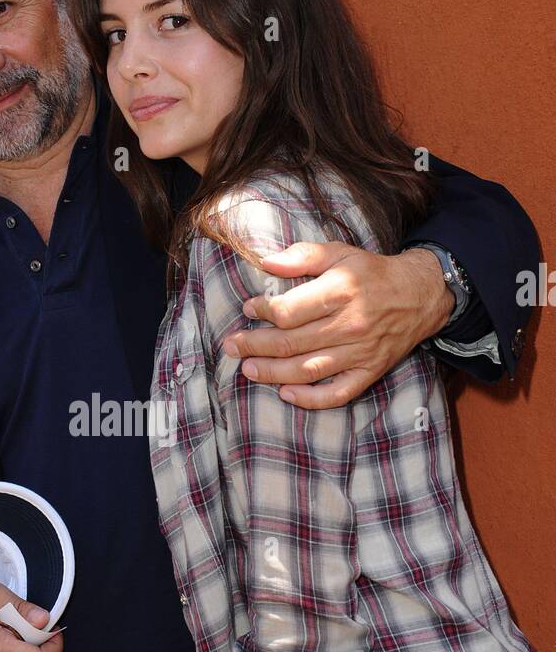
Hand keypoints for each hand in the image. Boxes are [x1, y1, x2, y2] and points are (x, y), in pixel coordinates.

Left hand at [223, 243, 452, 408]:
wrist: (420, 295)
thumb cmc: (371, 272)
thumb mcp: (340, 253)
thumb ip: (302, 256)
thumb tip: (266, 262)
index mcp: (341, 291)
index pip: (290, 310)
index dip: (263, 312)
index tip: (248, 309)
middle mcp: (350, 324)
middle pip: (291, 343)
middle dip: (255, 346)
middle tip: (231, 347)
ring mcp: (360, 352)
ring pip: (307, 370)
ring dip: (272, 373)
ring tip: (248, 370)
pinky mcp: (369, 372)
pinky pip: (338, 393)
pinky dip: (310, 399)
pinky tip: (286, 394)